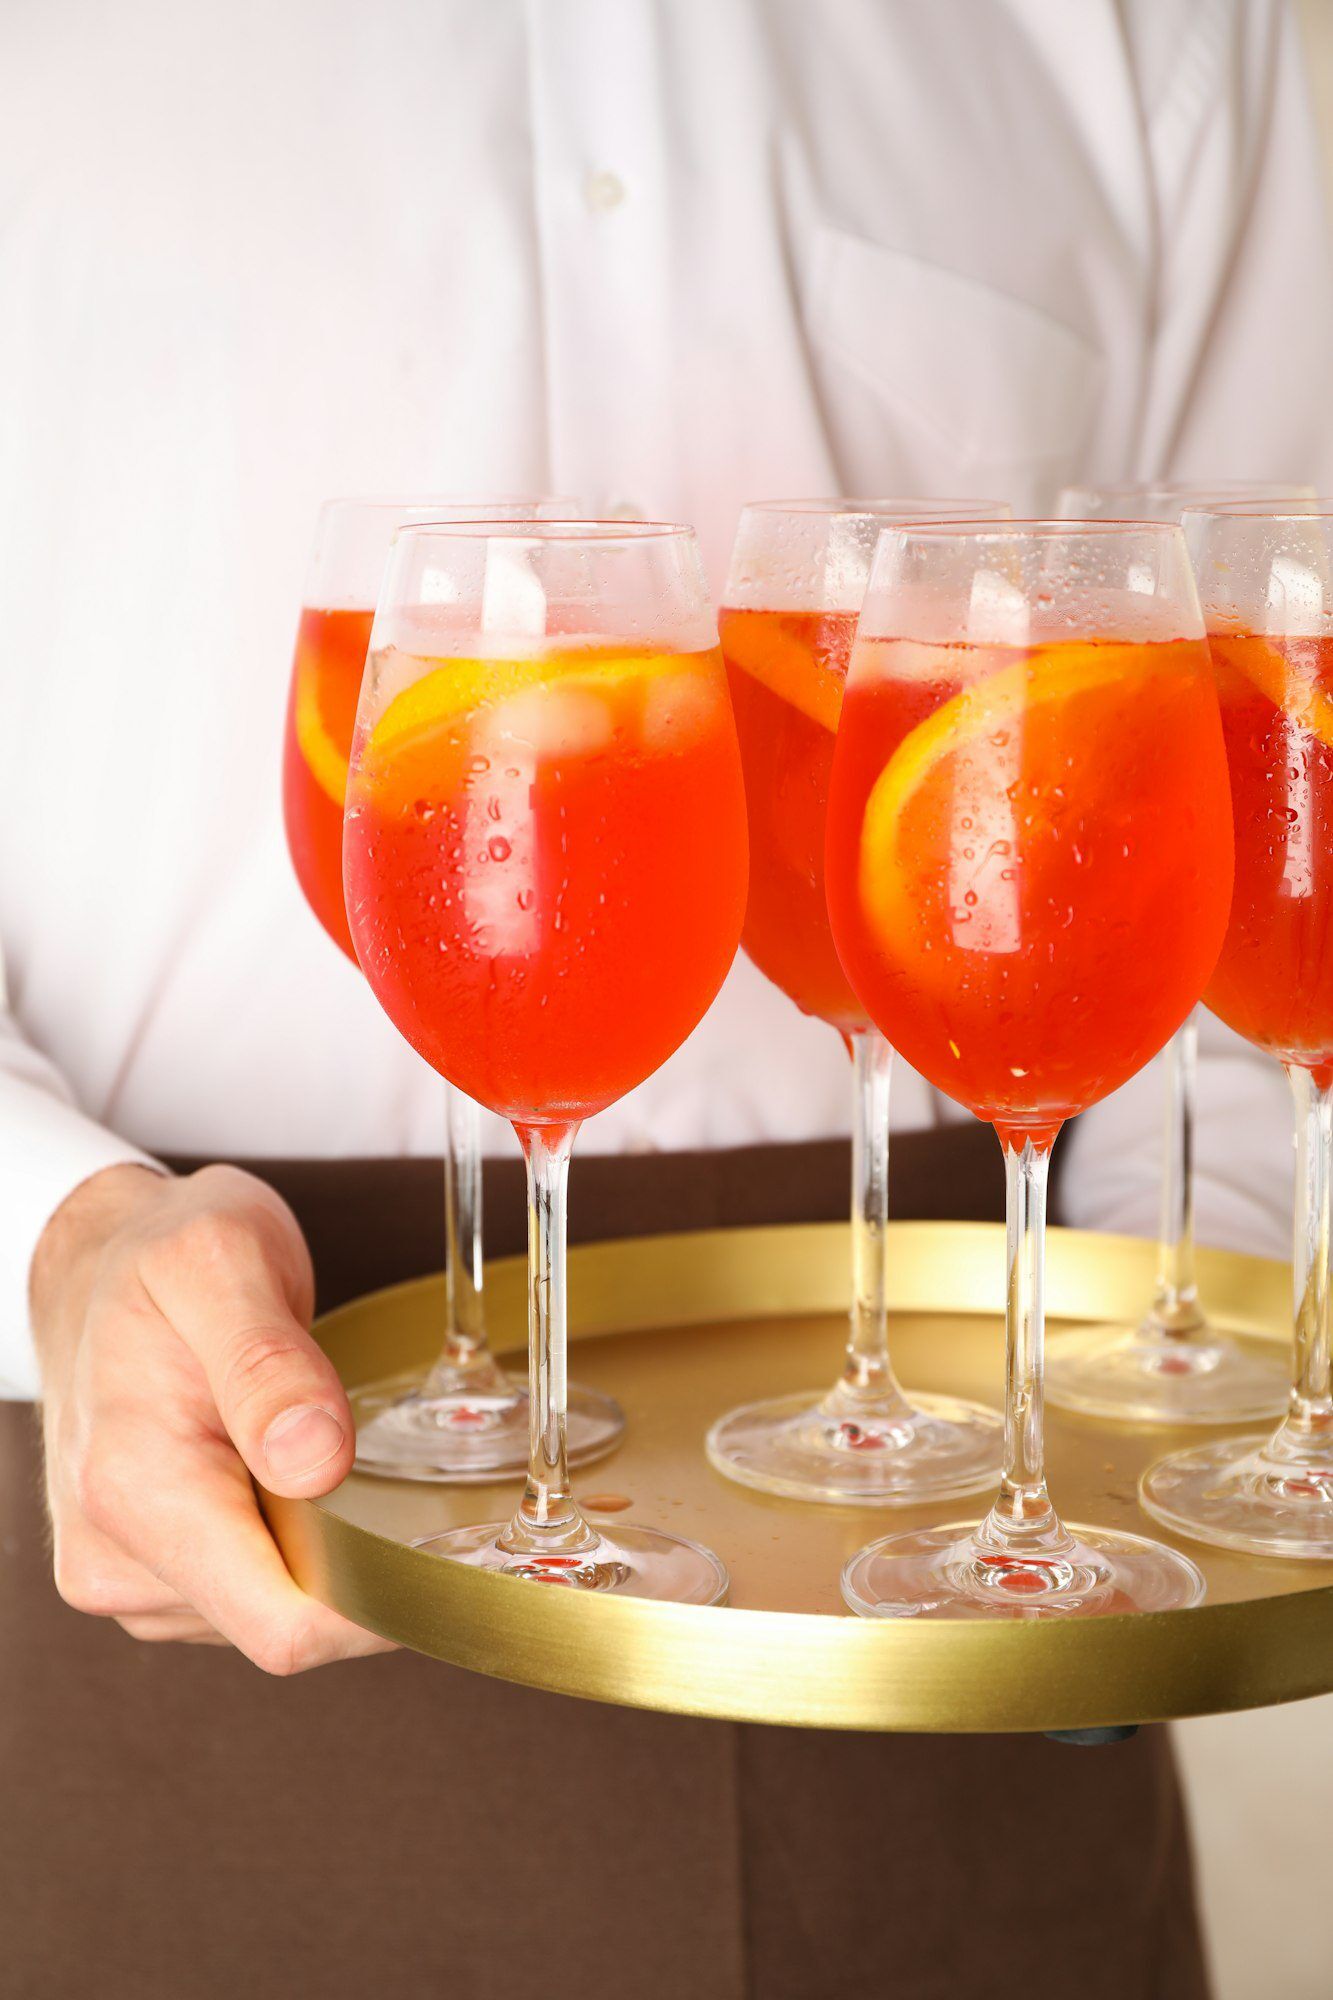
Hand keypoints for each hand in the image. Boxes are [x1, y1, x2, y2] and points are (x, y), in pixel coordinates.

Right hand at [32, 1161, 393, 1673]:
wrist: (96, 1264)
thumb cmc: (161, 1252)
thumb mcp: (221, 1260)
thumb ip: (268, 1363)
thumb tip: (317, 1463)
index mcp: (136, 1487)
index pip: (281, 1626)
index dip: (378, 1607)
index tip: (443, 1549)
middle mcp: (119, 1555)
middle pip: (290, 1626)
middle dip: (355, 1566)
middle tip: (378, 1459)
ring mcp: (128, 1575)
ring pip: (276, 1616)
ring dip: (321, 1552)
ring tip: (310, 1449)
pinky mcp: (146, 1577)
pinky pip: (252, 1597)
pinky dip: (294, 1547)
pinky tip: (285, 1477)